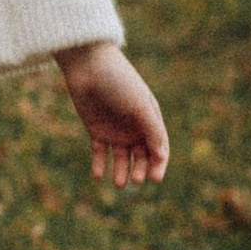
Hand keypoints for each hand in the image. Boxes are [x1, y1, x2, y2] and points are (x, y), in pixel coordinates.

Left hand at [56, 42, 168, 186]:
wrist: (88, 66)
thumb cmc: (119, 82)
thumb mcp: (140, 106)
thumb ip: (153, 131)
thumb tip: (162, 156)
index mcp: (150, 120)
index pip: (159, 149)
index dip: (158, 166)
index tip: (154, 179)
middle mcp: (135, 128)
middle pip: (141, 157)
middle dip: (140, 171)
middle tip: (134, 180)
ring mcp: (115, 130)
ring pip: (121, 159)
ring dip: (120, 172)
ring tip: (118, 183)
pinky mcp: (96, 130)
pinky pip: (99, 153)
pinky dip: (99, 166)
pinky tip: (98, 175)